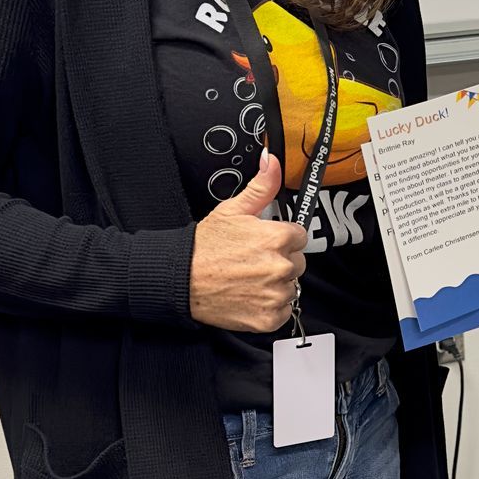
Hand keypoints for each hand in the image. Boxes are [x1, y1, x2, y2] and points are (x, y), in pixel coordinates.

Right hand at [187, 153, 306, 332]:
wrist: (180, 279)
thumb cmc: (203, 247)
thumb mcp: (232, 210)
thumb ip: (261, 186)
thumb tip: (271, 161)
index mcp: (276, 238)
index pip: (299, 236)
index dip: (282, 238)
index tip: (264, 242)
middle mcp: (280, 267)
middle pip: (297, 262)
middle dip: (280, 260)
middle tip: (253, 261)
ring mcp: (275, 294)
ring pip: (291, 287)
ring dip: (275, 284)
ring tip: (249, 278)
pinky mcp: (268, 317)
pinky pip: (282, 310)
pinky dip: (268, 307)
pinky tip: (249, 295)